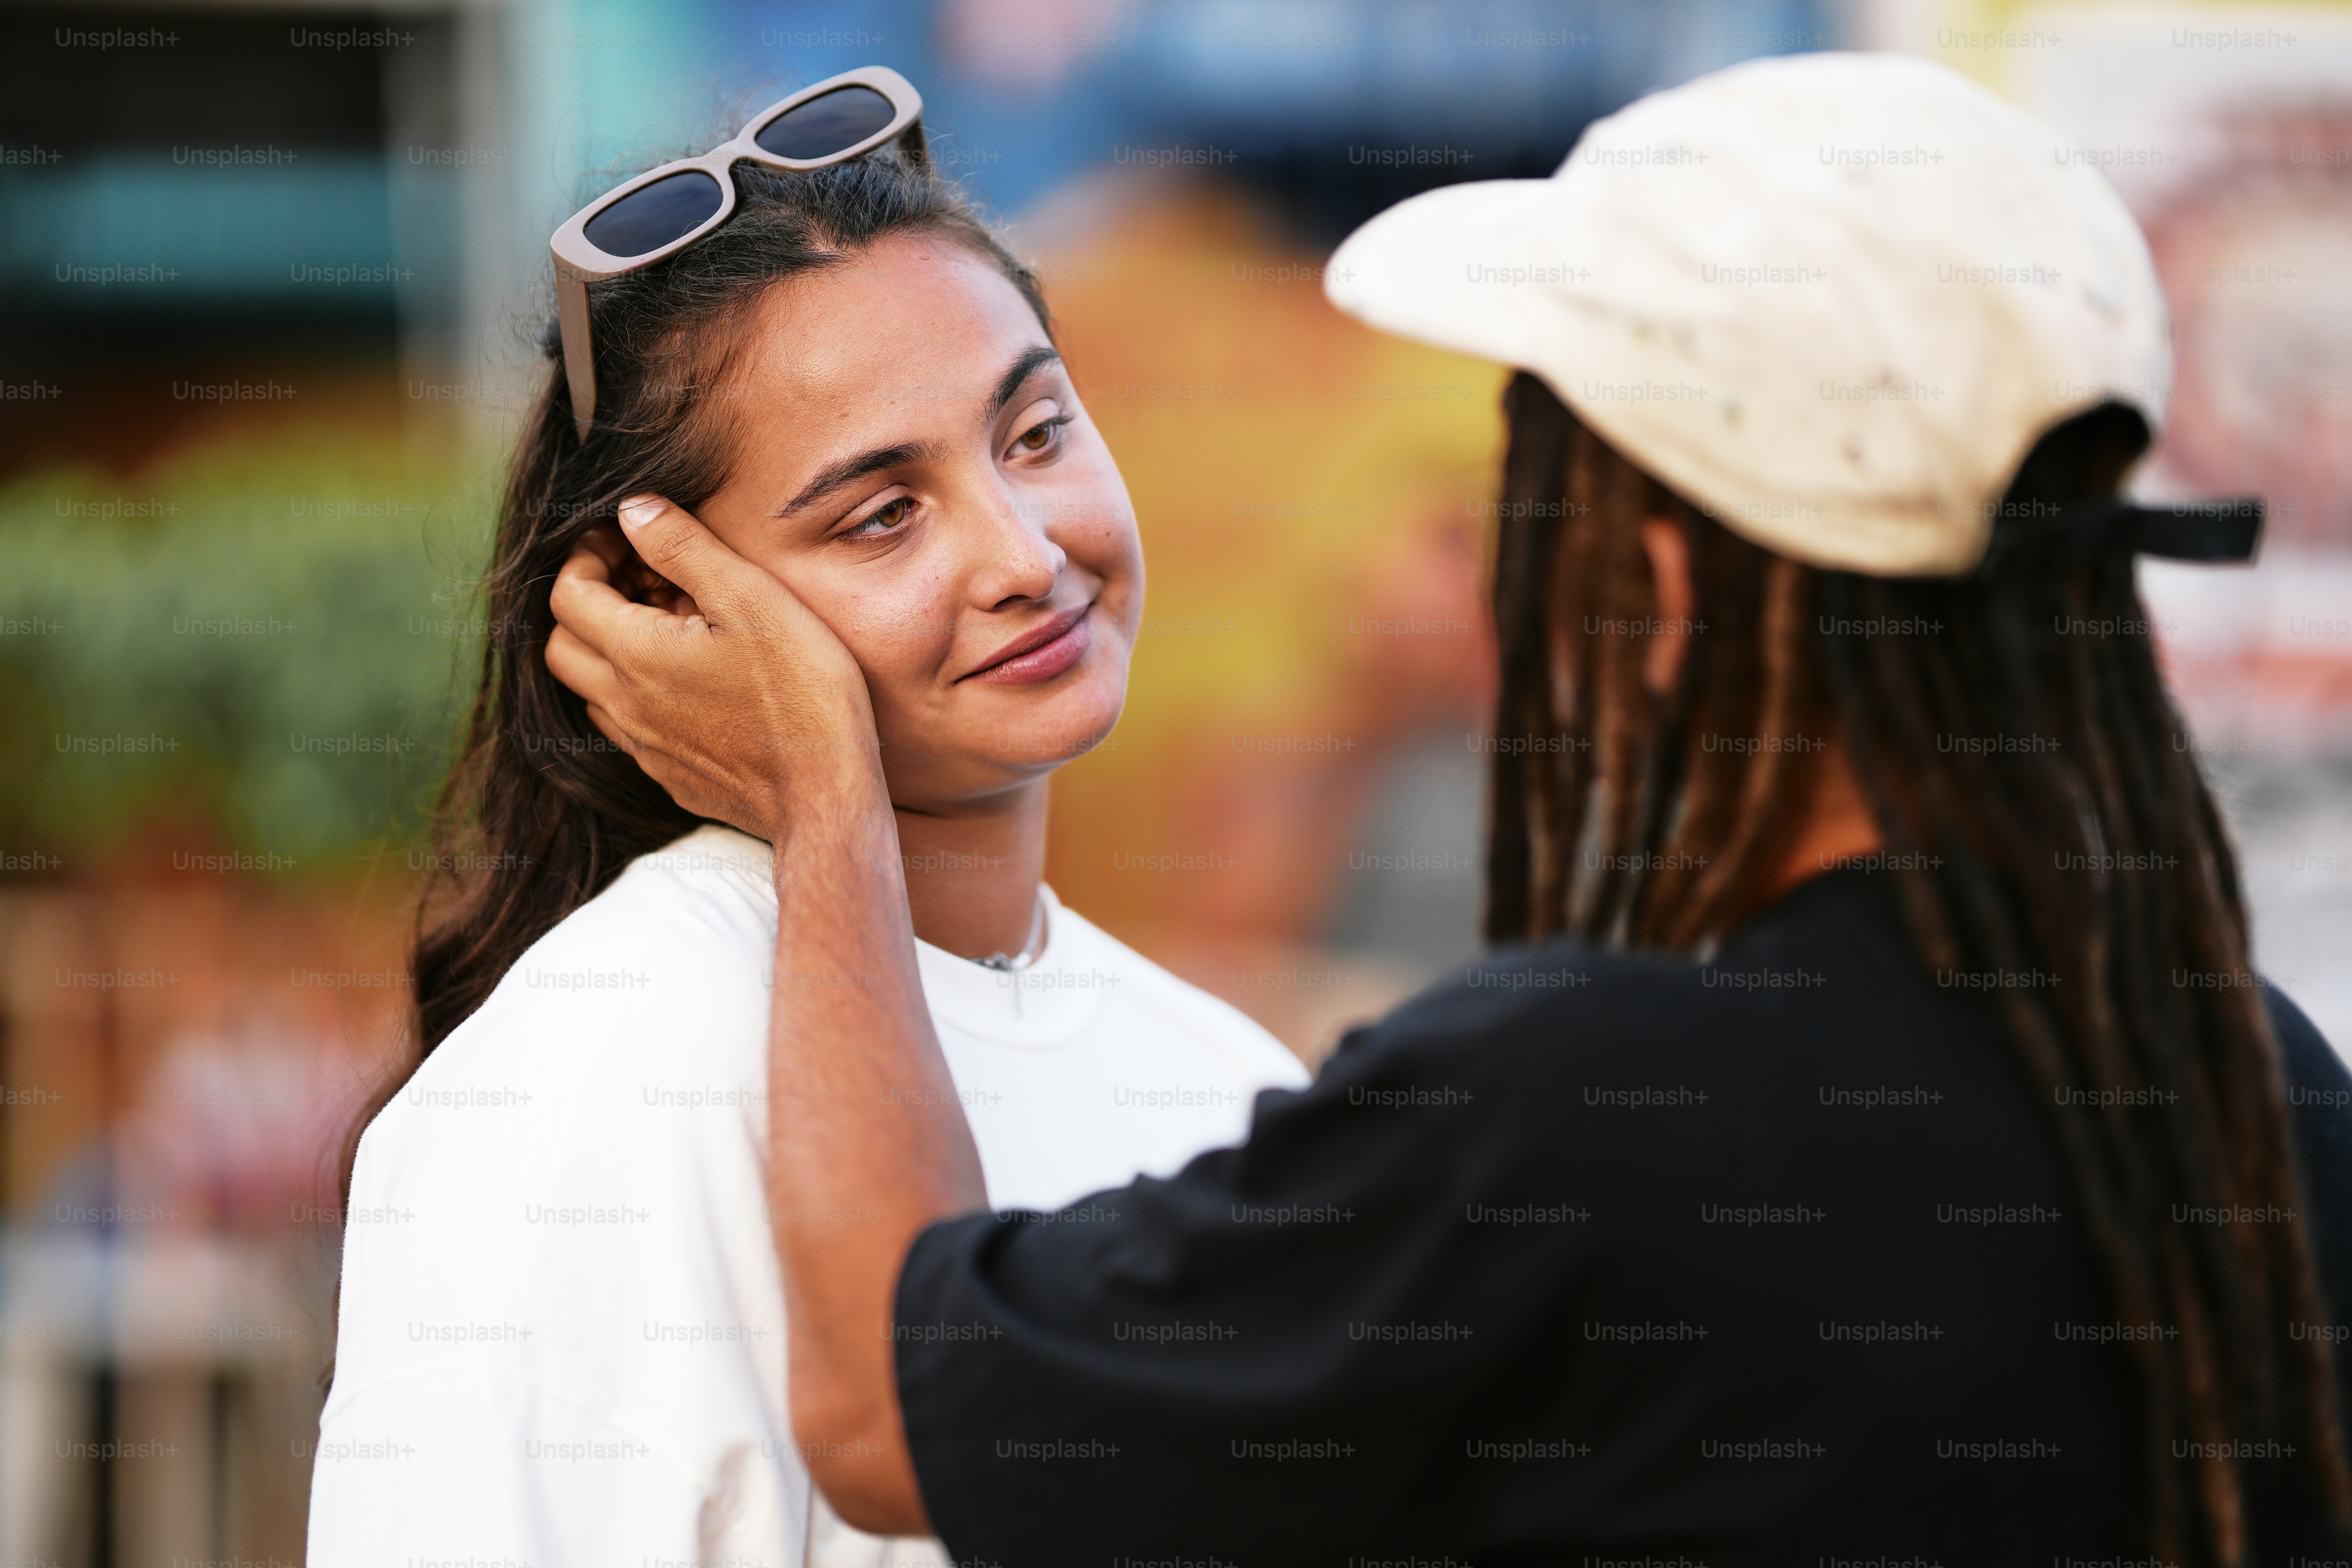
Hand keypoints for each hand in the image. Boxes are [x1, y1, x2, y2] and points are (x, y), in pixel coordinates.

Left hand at [546, 496, 881, 840]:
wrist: (825, 796)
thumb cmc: (801, 691)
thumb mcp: (749, 597)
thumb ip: (683, 546)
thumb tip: (633, 511)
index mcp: (636, 655)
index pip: (568, 595)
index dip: (586, 557)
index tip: (624, 540)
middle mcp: (626, 706)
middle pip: (562, 646)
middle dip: (585, 603)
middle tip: (638, 580)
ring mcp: (647, 748)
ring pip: (592, 691)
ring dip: (611, 651)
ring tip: (669, 628)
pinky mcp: (673, 776)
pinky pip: (630, 730)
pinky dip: (639, 695)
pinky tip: (693, 683)